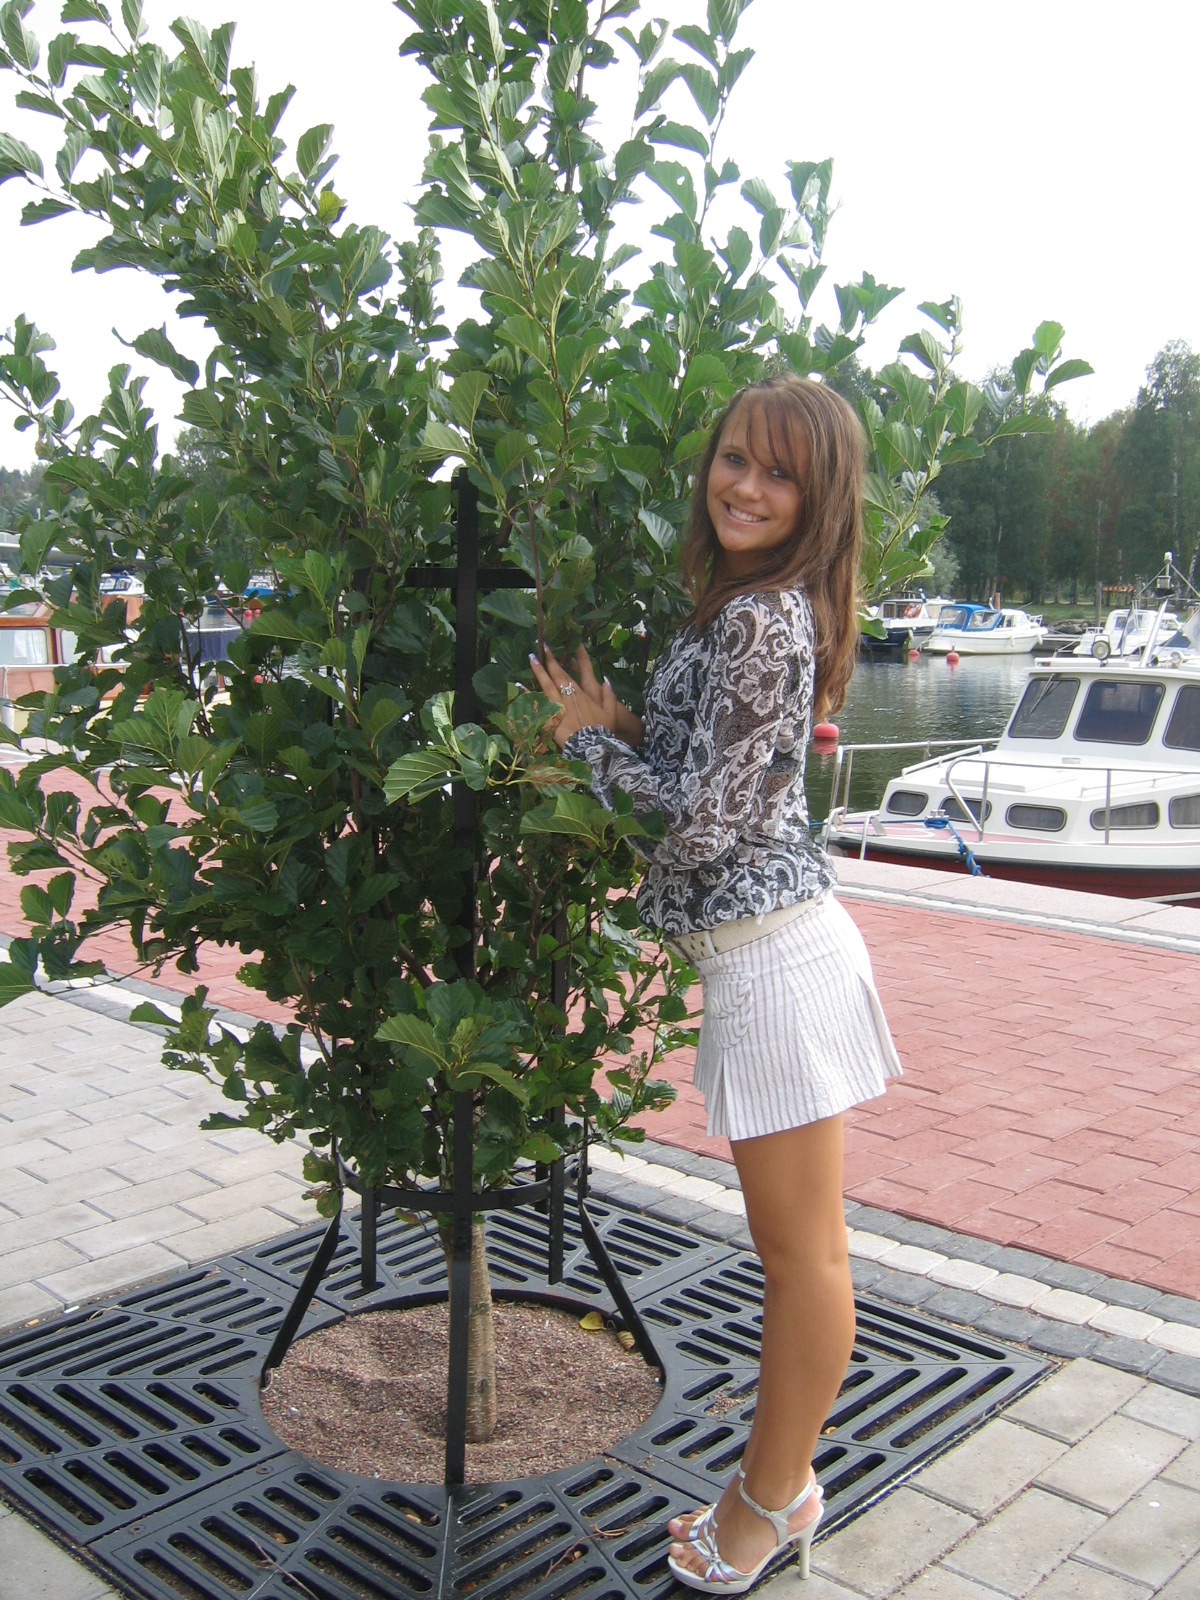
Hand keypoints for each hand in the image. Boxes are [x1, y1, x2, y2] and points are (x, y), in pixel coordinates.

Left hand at [528, 645, 643, 750]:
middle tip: (538, 648)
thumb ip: (609, 695)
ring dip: (538, 673)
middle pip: (555, 677)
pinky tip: (519, 686)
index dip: (557, 662)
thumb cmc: (603, 731)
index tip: (551, 650)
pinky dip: (528, 695)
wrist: (592, 748)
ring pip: (545, 687)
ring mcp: (557, 708)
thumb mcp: (611, 713)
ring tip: (531, 659)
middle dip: (547, 662)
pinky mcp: (549, 720)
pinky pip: (537, 705)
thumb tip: (606, 680)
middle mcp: (566, 698)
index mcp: (580, 695)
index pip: (566, 675)